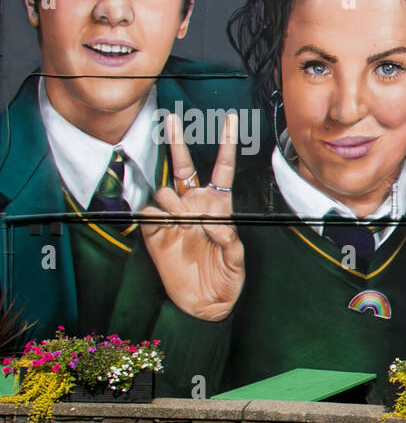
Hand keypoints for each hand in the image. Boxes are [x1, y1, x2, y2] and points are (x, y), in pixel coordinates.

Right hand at [138, 113, 244, 321]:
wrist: (204, 303)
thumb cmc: (226, 280)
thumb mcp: (237, 263)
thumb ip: (231, 241)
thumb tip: (215, 225)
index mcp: (219, 206)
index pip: (223, 169)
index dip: (226, 145)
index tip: (232, 120)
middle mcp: (195, 205)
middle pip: (183, 166)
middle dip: (177, 141)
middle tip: (172, 119)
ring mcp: (174, 216)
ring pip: (164, 191)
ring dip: (174, 202)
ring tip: (185, 224)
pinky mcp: (155, 231)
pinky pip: (150, 213)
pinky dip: (159, 219)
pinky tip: (169, 231)